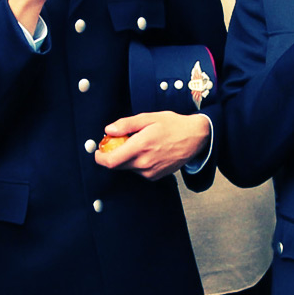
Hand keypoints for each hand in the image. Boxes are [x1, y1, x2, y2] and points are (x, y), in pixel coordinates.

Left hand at [94, 112, 210, 180]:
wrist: (195, 138)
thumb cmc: (174, 125)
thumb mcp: (149, 118)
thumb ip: (126, 125)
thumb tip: (109, 130)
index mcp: (141, 146)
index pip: (111, 161)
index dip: (100, 158)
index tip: (98, 152)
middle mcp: (145, 163)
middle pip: (117, 166)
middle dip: (113, 155)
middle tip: (118, 142)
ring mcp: (150, 172)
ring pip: (128, 168)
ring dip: (127, 158)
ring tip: (139, 144)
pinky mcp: (155, 176)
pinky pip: (139, 171)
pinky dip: (137, 162)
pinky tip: (148, 151)